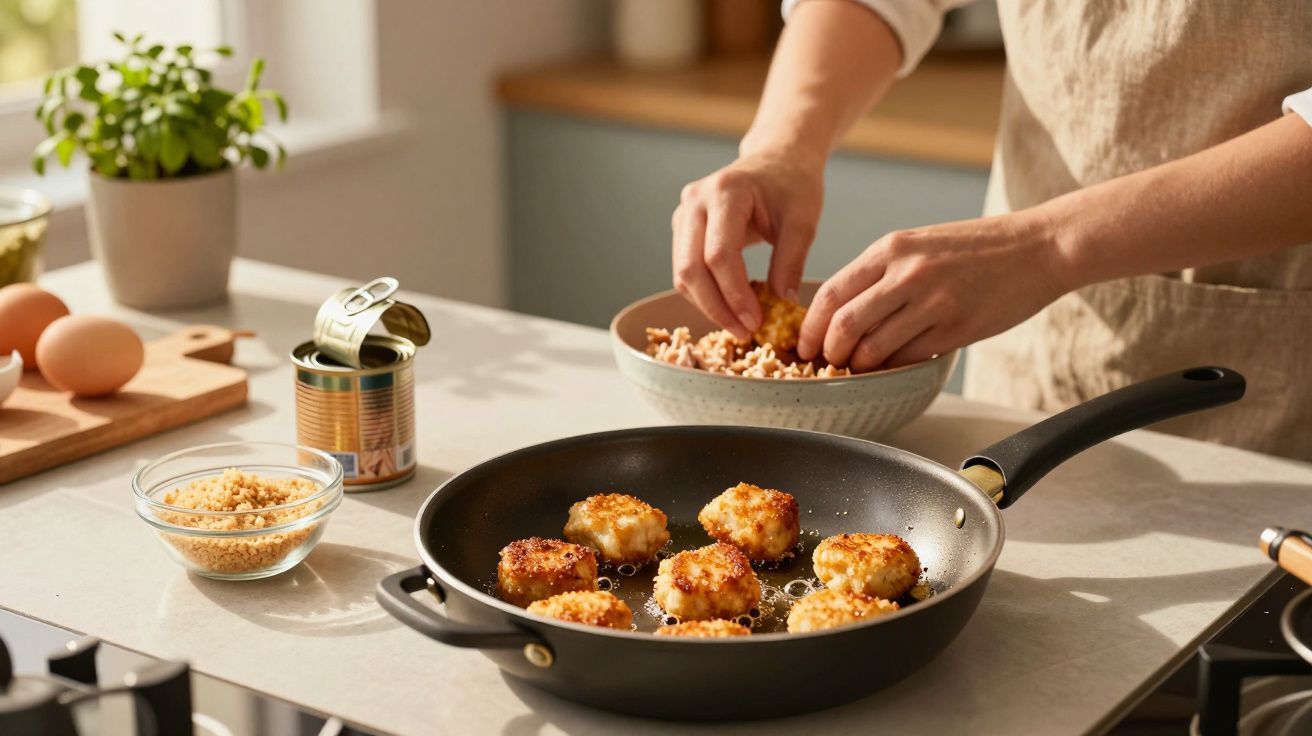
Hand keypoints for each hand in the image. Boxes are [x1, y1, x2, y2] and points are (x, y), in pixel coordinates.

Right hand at [671, 149, 823, 339]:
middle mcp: (695, 201)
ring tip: (739, 325)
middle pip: (691, 268)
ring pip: (683, 274)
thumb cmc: (792, 184)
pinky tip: (730, 307)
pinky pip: (686, 270)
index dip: (734, 295)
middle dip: (717, 307)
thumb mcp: (803, 221)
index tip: (756, 322)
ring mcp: (684, 214)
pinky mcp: (683, 228)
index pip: (719, 255)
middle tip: (745, 332)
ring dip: (708, 305)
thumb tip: (782, 306)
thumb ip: (791, 262)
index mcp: (726, 192)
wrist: (777, 159)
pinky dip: (704, 294)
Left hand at [797, 211, 1072, 371]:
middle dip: (828, 353)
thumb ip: (882, 273)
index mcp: (891, 249)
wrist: (1039, 246)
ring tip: (862, 367)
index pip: (830, 293)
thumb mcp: (920, 244)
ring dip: (861, 366)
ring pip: (873, 348)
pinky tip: (896, 365)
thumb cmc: (977, 248)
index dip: (810, 326)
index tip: (805, 345)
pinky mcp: (957, 328)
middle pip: (844, 325)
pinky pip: (909, 358)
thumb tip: (843, 312)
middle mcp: (906, 273)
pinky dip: (895, 367)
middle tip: (829, 364)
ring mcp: (932, 301)